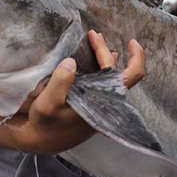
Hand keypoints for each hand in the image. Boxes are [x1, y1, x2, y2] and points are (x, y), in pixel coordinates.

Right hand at [10, 30, 145, 152]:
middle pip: (117, 71)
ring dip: (105, 57)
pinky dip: (98, 66)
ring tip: (95, 42)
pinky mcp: (91, 104)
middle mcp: (106, 102)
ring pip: (111, 76)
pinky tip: (89, 59)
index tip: (131, 41)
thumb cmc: (45, 124)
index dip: (137, 57)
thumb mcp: (47, 103)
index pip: (130, 76)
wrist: (39, 142)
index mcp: (103, 101)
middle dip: (105, 50)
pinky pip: (102, 81)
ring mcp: (100, 103)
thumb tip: (72, 61)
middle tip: (92, 35)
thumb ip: (60, 82)